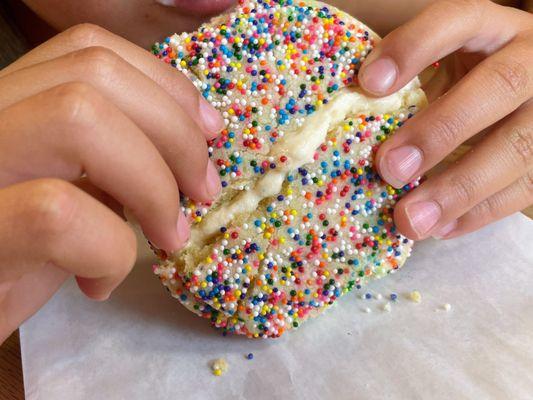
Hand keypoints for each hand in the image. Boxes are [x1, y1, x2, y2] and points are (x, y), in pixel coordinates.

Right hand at [0, 24, 222, 341]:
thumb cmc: (15, 258)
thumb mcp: (67, 192)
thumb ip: (111, 158)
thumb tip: (188, 151)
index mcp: (11, 101)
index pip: (91, 51)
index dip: (166, 86)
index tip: (209, 132)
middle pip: (95, 73)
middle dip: (175, 132)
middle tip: (203, 192)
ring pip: (78, 118)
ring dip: (152, 185)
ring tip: (167, 237)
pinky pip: (57, 213)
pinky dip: (108, 253)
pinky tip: (99, 284)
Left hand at [358, 0, 532, 239]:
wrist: (526, 95)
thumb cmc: (465, 79)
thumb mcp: (441, 64)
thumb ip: (405, 81)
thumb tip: (344, 108)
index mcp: (492, 28)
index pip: (458, 20)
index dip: (414, 49)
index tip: (368, 84)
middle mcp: (531, 59)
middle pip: (500, 85)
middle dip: (441, 131)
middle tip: (390, 169)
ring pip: (519, 147)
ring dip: (460, 189)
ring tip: (411, 220)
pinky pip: (527, 187)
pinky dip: (480, 213)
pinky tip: (440, 229)